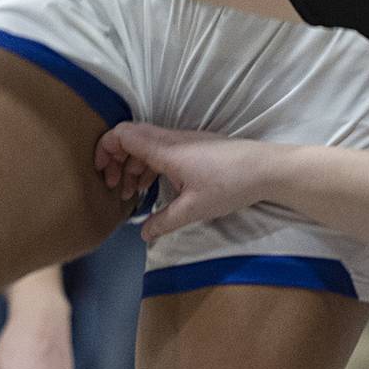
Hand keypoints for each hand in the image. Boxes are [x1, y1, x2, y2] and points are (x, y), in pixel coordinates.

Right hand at [95, 123, 274, 243]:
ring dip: (133, 164)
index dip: (106, 149)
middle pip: (131, 137)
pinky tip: (152, 188)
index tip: (103, 174)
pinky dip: (149, 165)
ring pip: (146, 144)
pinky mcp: (193, 147)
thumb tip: (143, 234)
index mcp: (165, 150)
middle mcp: (171, 139)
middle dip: (116, 159)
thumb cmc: (228, 185)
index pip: (124, 134)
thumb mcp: (194, 210)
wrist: (264, 168)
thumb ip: (164, 221)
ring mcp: (183, 141)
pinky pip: (160, 150)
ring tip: (131, 193)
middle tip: (115, 187)